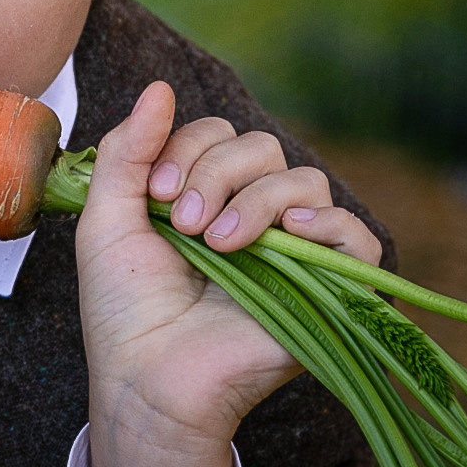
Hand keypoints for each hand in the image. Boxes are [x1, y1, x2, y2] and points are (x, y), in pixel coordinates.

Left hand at [74, 83, 382, 466]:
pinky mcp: (326, 290)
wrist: (146, 380)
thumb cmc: (125, 311)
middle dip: (216, 171)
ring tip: (218, 243)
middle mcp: (255, 216)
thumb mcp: (108, 219)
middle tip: (185, 223)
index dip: (188, 150)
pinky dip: (328, 223)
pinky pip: (357, 237)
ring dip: (255, 199)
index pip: (219, 134)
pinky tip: (287, 232)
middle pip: (261, 148)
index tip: (157, 196)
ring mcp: (292, 251)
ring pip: (303, 180)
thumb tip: (160, 87)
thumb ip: (129, 152)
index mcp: (209, 196)